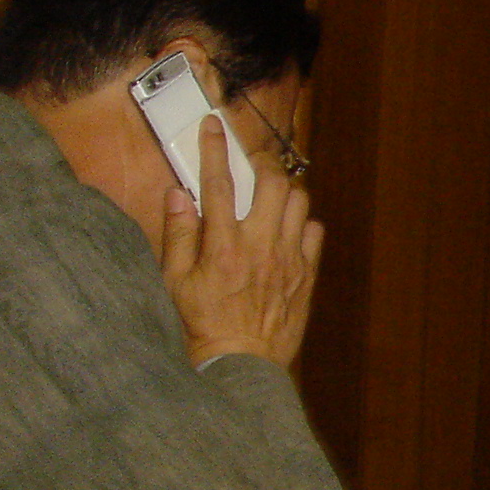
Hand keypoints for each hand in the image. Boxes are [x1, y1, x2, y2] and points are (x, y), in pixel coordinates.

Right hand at [161, 114, 324, 369]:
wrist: (241, 361)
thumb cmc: (202, 323)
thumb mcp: (174, 281)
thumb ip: (178, 234)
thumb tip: (178, 196)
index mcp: (222, 245)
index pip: (218, 183)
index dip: (215, 149)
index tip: (214, 127)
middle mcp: (260, 246)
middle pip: (272, 182)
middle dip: (261, 163)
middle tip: (251, 164)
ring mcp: (289, 259)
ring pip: (299, 202)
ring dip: (285, 191)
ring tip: (269, 195)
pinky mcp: (307, 274)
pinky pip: (315, 231)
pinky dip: (303, 222)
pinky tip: (288, 228)